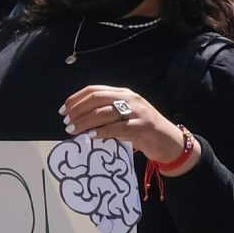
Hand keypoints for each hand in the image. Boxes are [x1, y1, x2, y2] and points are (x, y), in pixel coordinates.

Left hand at [59, 84, 186, 162]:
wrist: (170, 142)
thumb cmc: (144, 131)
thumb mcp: (125, 117)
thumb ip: (107, 115)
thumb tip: (78, 120)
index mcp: (124, 93)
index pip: (94, 90)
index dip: (76, 99)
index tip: (63, 111)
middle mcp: (130, 99)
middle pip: (97, 99)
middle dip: (78, 110)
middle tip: (67, 123)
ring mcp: (138, 111)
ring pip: (104, 113)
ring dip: (85, 122)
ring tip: (74, 131)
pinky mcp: (143, 126)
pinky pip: (118, 127)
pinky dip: (102, 132)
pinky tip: (91, 136)